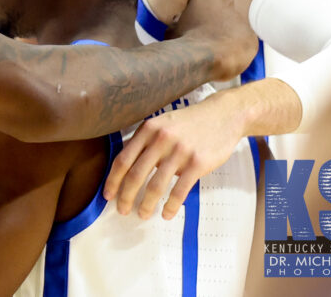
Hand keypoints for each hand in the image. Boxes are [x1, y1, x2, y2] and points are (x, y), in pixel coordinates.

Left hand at [102, 92, 245, 219]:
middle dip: (126, 197)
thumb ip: (144, 142)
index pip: (123, 159)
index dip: (112, 180)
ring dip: (146, 204)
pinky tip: (166, 214)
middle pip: (135, 175)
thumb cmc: (189, 123)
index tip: (108, 195)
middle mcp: (161, 139)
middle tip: (122, 210)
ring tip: (143, 215)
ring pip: (155, 185)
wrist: (223, 115)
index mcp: (148, 129)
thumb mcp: (161, 124)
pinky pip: (179, 190)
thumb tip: (124, 168)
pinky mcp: (197, 163)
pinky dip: (170, 206)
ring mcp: (179, 151)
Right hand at [170, 0, 256, 82]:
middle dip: (218, 17)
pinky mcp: (251, 34)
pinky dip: (238, 47)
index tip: (195, 20)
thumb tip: (176, 25)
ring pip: (235, 24)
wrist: (205, 58)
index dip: (199, 9)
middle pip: (223, 6)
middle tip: (208, 33)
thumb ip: (177, 24)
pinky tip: (227, 56)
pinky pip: (245, 40)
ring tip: (217, 48)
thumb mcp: (172, 30)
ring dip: (228, 33)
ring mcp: (240, 17)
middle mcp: (224, 1)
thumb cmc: (185, 41)